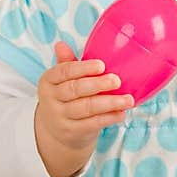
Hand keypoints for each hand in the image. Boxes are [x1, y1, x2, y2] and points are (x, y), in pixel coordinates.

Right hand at [36, 42, 133, 160]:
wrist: (57, 131)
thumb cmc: (65, 98)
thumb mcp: (62, 81)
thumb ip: (66, 64)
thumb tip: (60, 44)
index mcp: (48, 81)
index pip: (64, 72)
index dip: (83, 68)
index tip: (101, 65)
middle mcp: (51, 99)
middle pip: (75, 90)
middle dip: (98, 84)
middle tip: (116, 81)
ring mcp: (60, 117)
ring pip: (86, 108)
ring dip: (109, 103)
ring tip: (128, 99)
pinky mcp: (71, 132)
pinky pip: (93, 124)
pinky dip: (109, 118)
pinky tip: (121, 113)